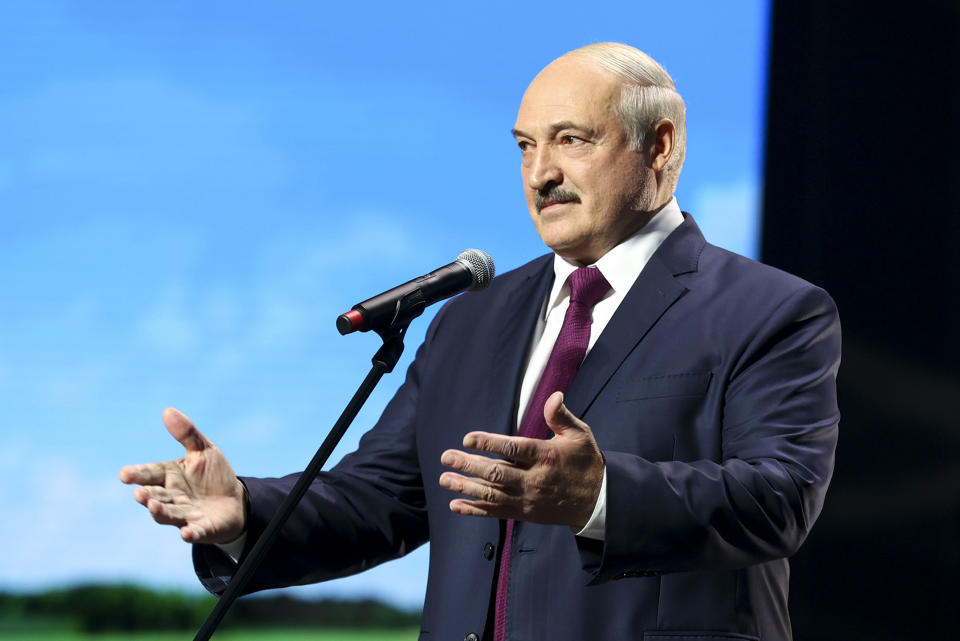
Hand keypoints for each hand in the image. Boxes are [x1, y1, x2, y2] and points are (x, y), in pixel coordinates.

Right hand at [119, 408, 245, 543]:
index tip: (124, 474)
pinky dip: (190, 533)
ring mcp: (185, 515)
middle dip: (147, 495)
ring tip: (153, 506)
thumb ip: (187, 434)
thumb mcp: (204, 450)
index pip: (150, 473)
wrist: (235, 501)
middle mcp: (173, 497)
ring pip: (169, 515)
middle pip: (156, 496)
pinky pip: (195, 532)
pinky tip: (186, 534)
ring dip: (160, 512)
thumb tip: (167, 411)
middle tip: (139, 493)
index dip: (137, 474)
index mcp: (170, 476)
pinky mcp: (202, 529)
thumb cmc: (213, 475)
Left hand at [439, 391, 603, 528]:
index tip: (468, 438)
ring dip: (466, 487)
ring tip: (444, 479)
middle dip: (469, 465)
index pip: (512, 449)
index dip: (488, 444)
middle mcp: (534, 480)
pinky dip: (475, 510)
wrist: (597, 501)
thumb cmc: (586, 462)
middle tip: (446, 457)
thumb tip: (554, 396)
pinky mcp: (524, 513)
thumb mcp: (580, 435)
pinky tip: (456, 505)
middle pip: (496, 473)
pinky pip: (496, 512)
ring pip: (491, 495)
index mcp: (546, 457)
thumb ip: (561, 416)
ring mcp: (527, 499)